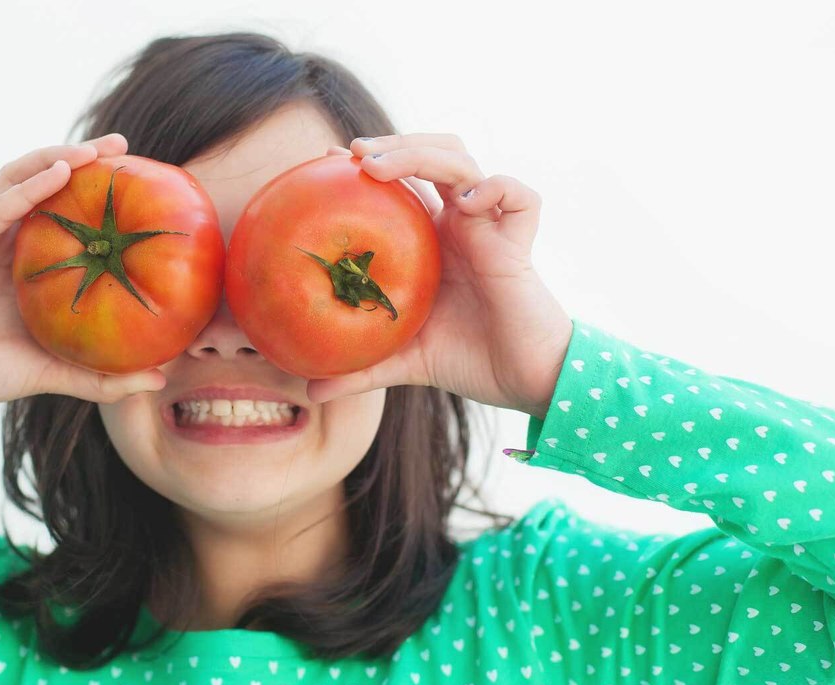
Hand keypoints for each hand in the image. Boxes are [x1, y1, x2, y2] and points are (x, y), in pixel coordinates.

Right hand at [0, 134, 166, 436]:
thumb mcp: (53, 372)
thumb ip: (102, 376)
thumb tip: (159, 377)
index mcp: (23, 267)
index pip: (62, 216)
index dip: (94, 196)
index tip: (137, 184)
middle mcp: (2, 244)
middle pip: (42, 186)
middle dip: (81, 160)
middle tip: (122, 147)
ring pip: (18, 181)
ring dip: (56, 159)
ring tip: (96, 150)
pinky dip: (30, 186)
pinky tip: (62, 172)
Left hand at [305, 134, 572, 419]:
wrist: (523, 382)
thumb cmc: (471, 361)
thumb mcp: (405, 362)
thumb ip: (360, 370)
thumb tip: (311, 392)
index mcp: (433, 239)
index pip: (403, 181)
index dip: (372, 161)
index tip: (327, 158)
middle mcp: (461, 224)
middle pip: (432, 155)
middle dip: (395, 143)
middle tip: (354, 153)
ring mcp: (489, 228)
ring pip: (463, 162)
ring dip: (422, 153)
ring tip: (381, 167)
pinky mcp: (519, 244)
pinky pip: (520, 197)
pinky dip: (496, 188)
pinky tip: (466, 203)